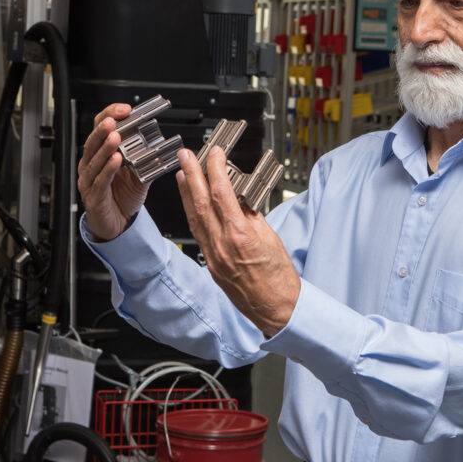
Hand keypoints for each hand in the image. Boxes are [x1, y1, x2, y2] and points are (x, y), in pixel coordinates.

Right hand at [77, 104, 150, 241]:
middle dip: (103, 129)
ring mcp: (90, 180)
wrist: (117, 223)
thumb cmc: (123, 197)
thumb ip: (146, 162)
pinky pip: (100, 181)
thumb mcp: (138, 176)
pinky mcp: (94, 196)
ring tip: (115, 138)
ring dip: (105, 148)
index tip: (123, 109)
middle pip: (93, 142)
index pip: (101, 130)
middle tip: (114, 120)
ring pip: (94, 161)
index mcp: (102, 155)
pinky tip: (116, 161)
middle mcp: (92, 165)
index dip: (110, 117)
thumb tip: (160, 150)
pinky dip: (108, 170)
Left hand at [175, 146, 299, 337]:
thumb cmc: (279, 276)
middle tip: (185, 155)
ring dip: (186, 193)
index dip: (215, 169)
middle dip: (191, 174)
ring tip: (182, 173)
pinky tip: (192, 204)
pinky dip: (193, 214)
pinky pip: (198, 233)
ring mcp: (213, 256)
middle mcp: (222, 246)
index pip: (222, 194)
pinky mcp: (211, 265)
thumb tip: (239, 196)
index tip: (214, 154)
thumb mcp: (271, 237)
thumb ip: (252, 215)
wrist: (276, 307)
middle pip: (201, 203)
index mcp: (240, 236)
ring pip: (194, 218)